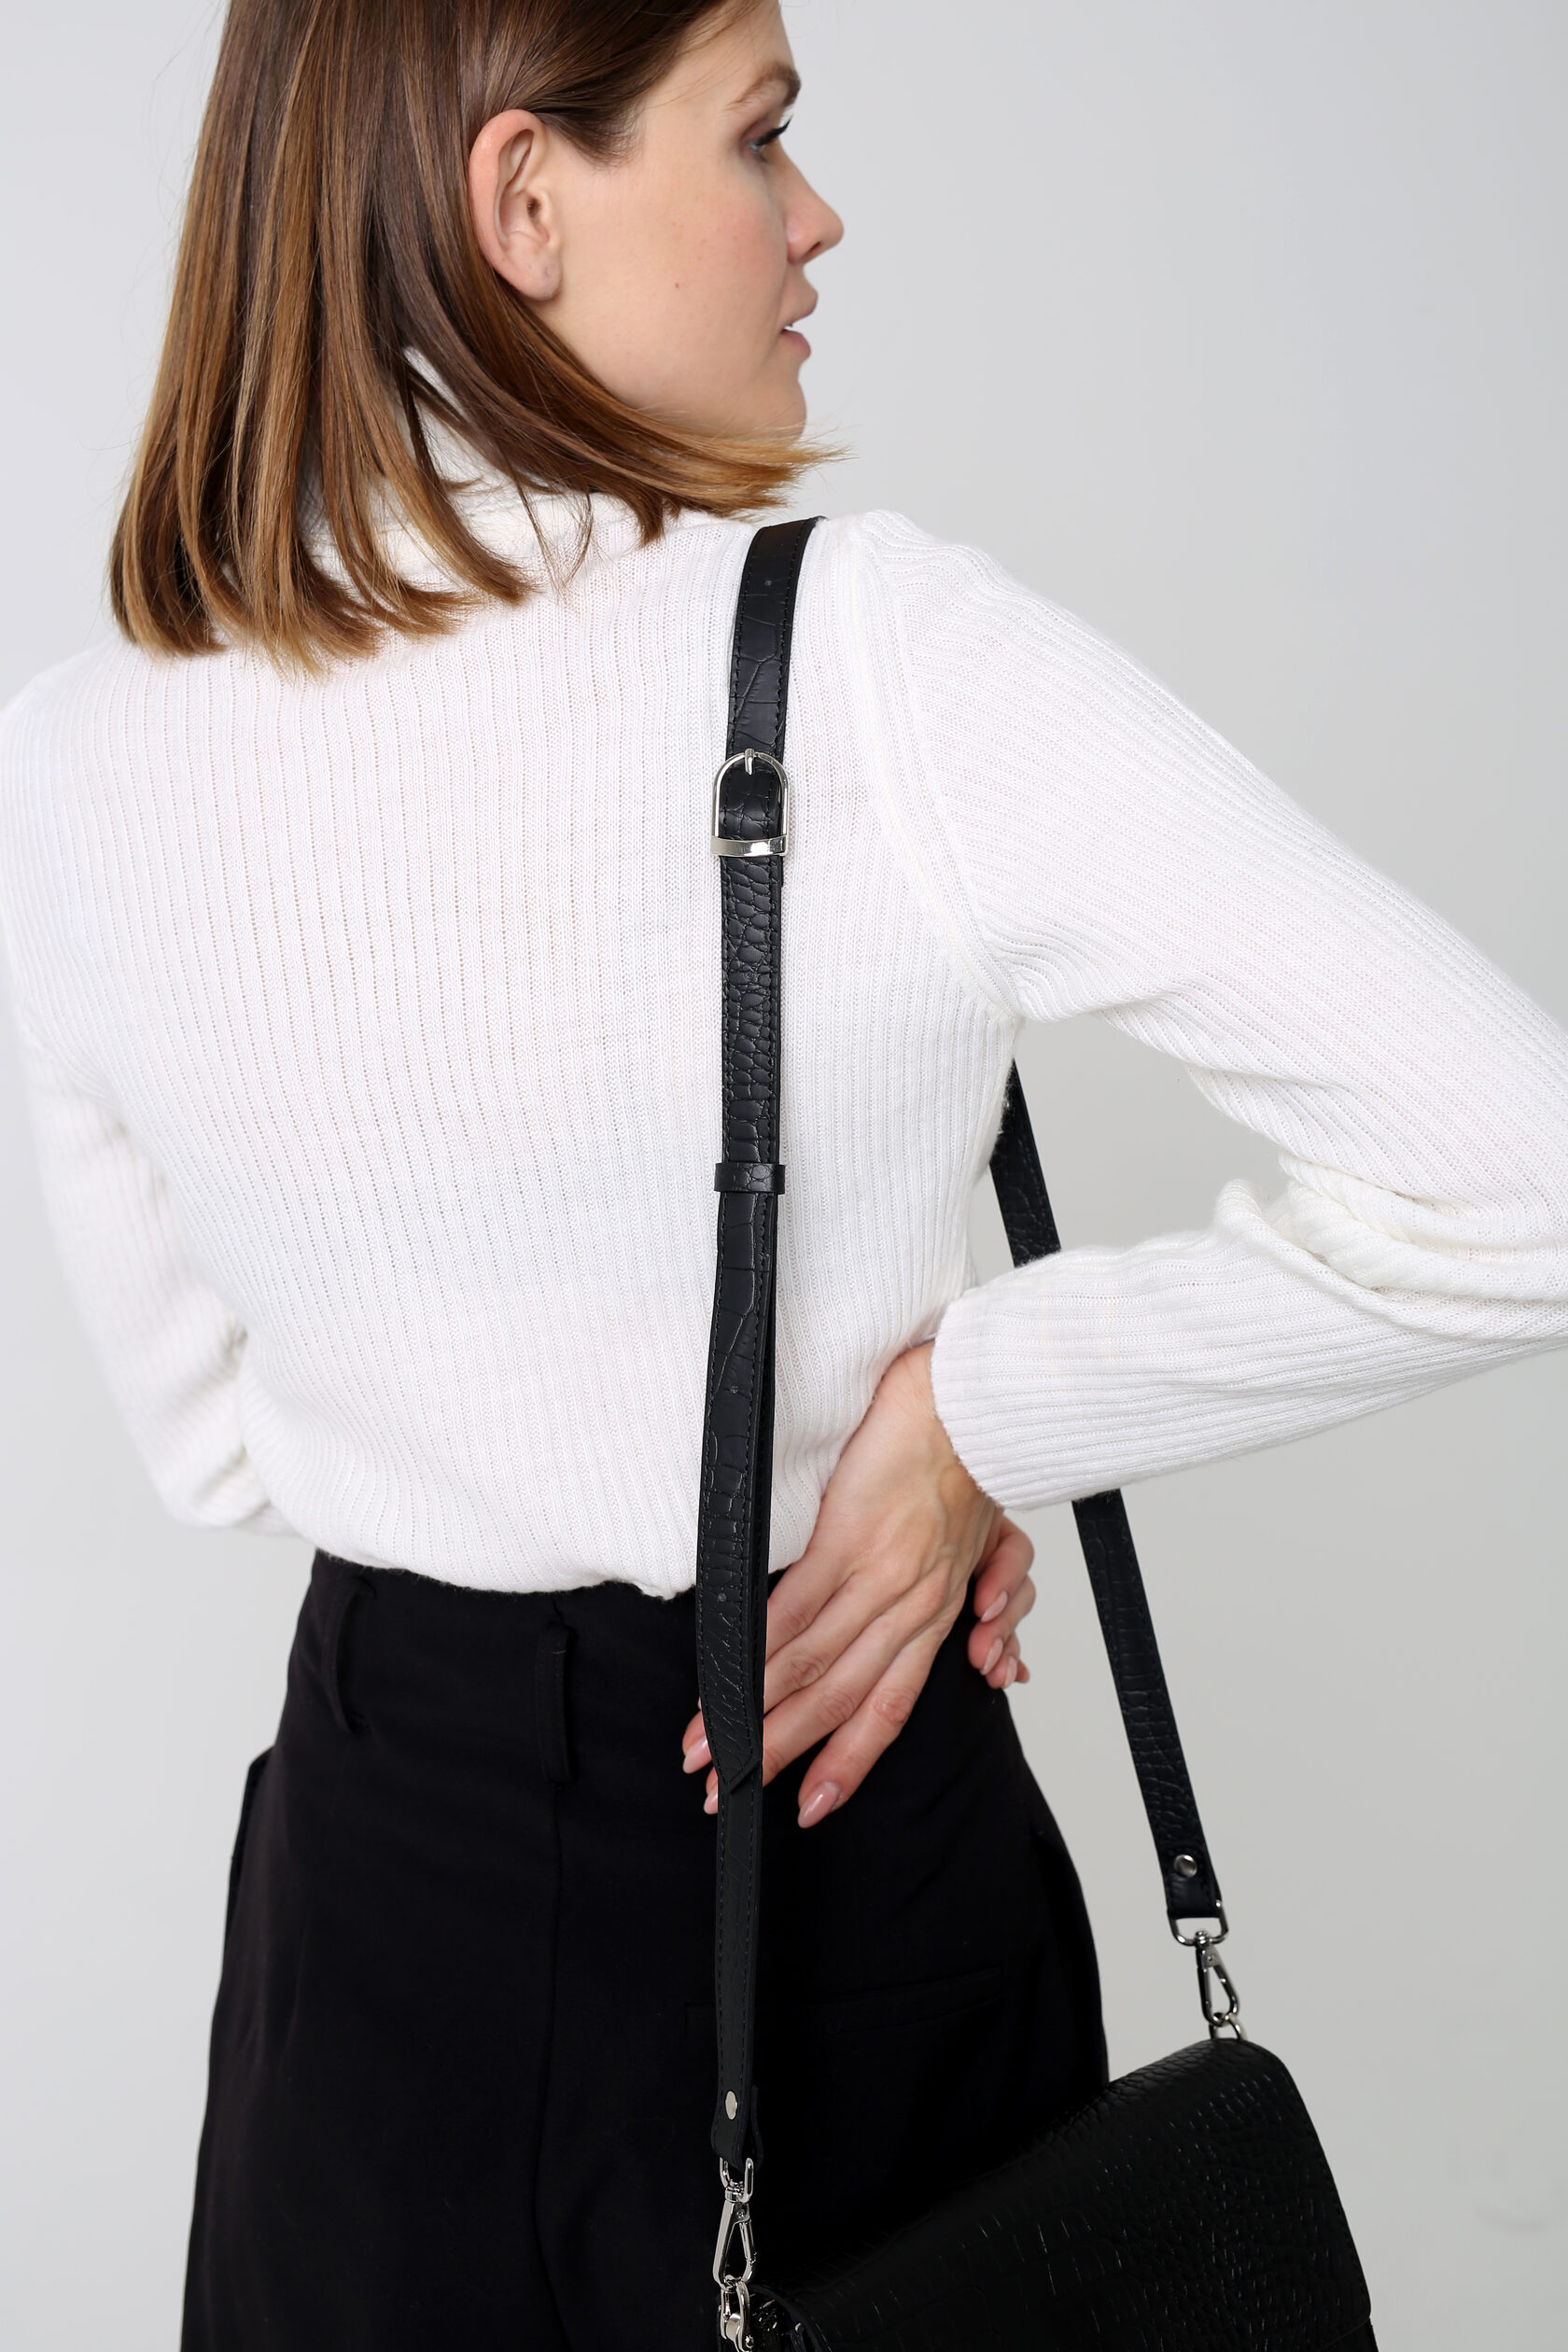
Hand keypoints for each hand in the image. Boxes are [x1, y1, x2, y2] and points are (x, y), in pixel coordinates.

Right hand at [680, 1341, 1035, 1826]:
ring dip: (755, 1714)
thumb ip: (987, 1595)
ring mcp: (879, 1575)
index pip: (890, 1705)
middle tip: (731, 1790)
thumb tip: (991, 1653)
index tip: (810, 1803)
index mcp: (939, 1612)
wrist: (971, 1400)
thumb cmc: (967, 1460)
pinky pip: (795, 1608)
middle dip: (781, 1753)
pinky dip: (756, 1650)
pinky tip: (725, 1678)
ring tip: (710, 1749)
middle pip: (840, 1701)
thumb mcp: (989, 1542)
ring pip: (812, 1666)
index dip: (849, 1760)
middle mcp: (912, 1607)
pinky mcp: (847, 1536)